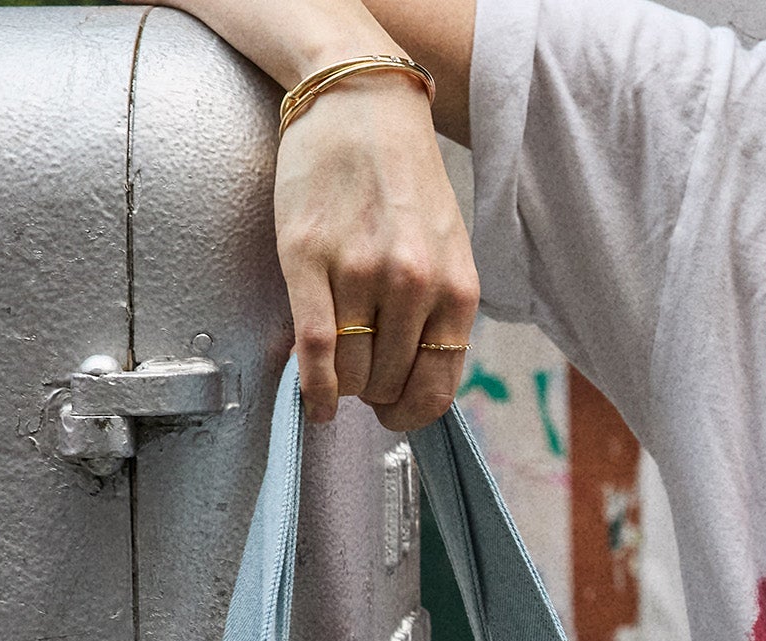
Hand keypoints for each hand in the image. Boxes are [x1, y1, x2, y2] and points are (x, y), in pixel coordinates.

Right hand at [277, 73, 478, 431]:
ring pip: (351, 373)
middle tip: (360, 370)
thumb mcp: (446, 248)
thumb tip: (415, 383)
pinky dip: (314, 390)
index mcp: (456, 287)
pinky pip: (315, 351)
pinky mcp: (309, 260)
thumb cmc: (402, 180)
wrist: (359, 102)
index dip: (410, 412)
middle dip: (373, 391)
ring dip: (343, 383)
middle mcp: (414, 284)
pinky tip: (314, 404)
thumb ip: (439, 312)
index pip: (437, 388)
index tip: (393, 411)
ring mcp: (361, 272)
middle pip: (388, 385)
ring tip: (338, 362)